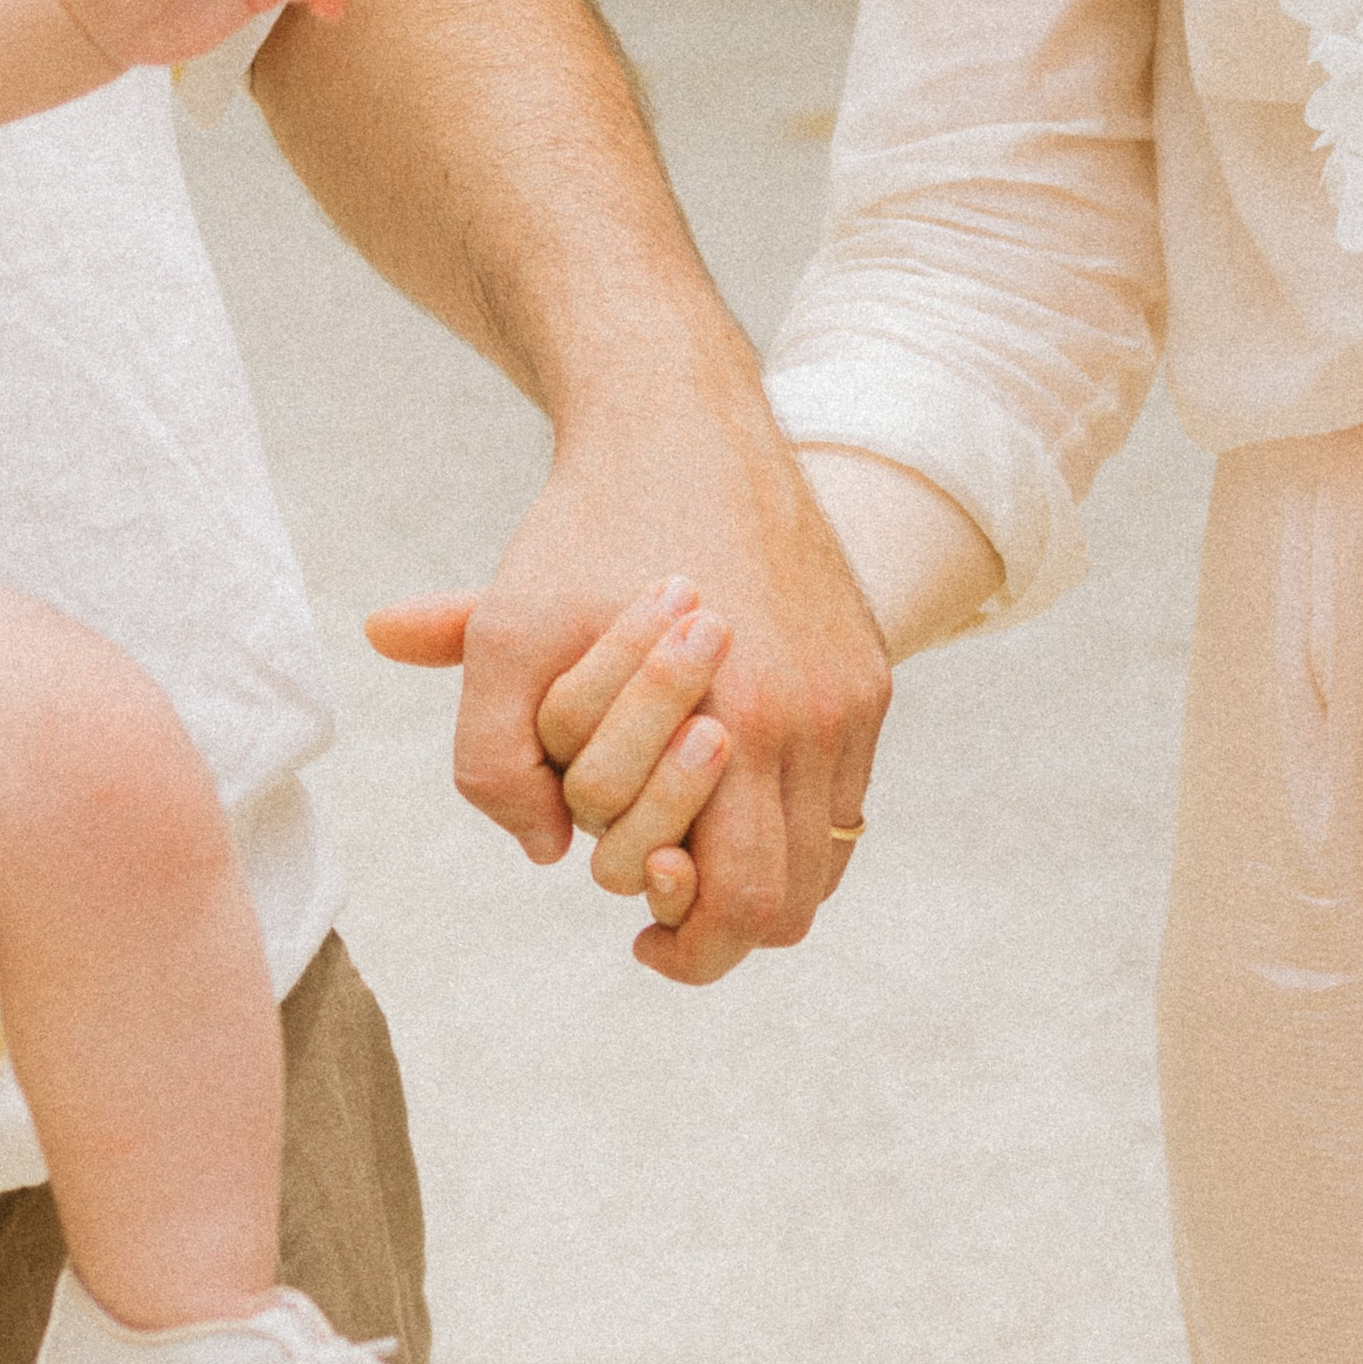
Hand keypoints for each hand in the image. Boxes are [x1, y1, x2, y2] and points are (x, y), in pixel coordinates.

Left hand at [370, 373, 888, 984]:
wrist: (680, 420)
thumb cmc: (583, 532)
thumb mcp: (502, 635)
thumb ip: (495, 762)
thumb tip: (546, 854)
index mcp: (742, 719)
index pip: (740, 902)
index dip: (683, 943)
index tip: (636, 931)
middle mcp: (817, 715)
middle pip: (792, 901)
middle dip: (720, 928)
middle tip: (658, 912)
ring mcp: (853, 694)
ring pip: (828, 856)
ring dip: (761, 874)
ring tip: (689, 856)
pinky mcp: (868, 670)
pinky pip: (846, 795)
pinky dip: (791, 821)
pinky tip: (725, 796)